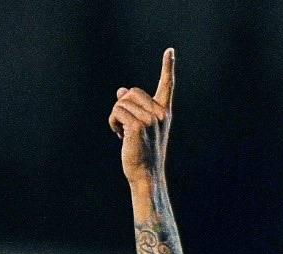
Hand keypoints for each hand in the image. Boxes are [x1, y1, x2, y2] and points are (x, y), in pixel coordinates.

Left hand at [109, 48, 175, 185]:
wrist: (146, 174)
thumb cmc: (142, 153)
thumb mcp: (139, 127)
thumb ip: (133, 108)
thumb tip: (121, 90)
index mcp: (164, 112)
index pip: (167, 85)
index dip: (168, 67)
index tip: (169, 51)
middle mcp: (160, 113)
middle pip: (132, 92)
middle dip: (123, 106)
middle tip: (125, 126)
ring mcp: (150, 119)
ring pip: (122, 102)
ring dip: (116, 116)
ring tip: (122, 134)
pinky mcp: (138, 126)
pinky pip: (117, 111)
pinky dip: (113, 122)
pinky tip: (119, 136)